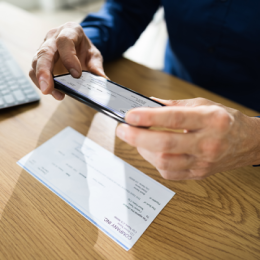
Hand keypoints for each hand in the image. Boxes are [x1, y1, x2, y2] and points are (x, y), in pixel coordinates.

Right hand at [29, 22, 106, 99]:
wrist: (78, 46)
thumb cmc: (84, 49)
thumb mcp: (94, 56)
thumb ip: (97, 68)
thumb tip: (103, 81)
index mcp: (70, 31)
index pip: (65, 41)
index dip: (69, 58)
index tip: (76, 75)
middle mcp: (53, 38)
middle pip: (44, 52)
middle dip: (44, 71)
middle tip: (48, 88)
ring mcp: (44, 48)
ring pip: (36, 62)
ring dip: (41, 80)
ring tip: (51, 93)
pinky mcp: (39, 60)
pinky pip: (34, 71)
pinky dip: (40, 82)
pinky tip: (51, 92)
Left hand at [116, 97, 259, 179]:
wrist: (247, 143)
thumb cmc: (225, 120)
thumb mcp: (203, 104)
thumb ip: (174, 105)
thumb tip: (147, 103)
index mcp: (210, 120)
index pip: (174, 118)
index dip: (148, 117)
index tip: (130, 115)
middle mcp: (207, 143)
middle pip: (165, 144)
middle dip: (137, 138)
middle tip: (122, 130)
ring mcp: (202, 162)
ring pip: (164, 162)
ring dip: (143, 150)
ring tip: (136, 139)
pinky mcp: (198, 174)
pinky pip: (169, 173)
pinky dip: (154, 161)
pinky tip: (151, 151)